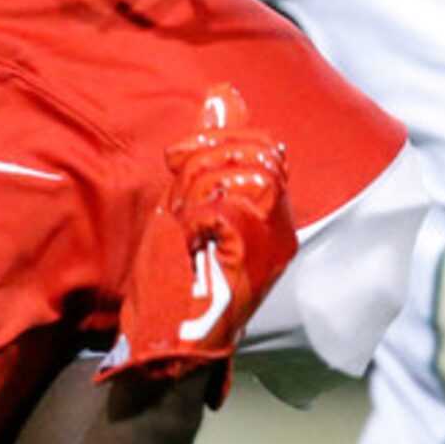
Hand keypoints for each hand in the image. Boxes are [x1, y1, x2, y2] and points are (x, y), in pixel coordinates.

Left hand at [102, 85, 300, 386]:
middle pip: (262, 154)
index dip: (221, 137)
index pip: (266, 149)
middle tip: (176, 174)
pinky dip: (193, 216)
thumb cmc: (173, 283)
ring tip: (181, 215)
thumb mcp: (187, 209)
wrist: (165, 347)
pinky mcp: (252, 261)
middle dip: (210, 151)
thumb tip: (222, 95)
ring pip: (248, 176)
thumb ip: (207, 157)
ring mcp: (269, 247)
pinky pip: (225, 209)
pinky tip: (184, 237)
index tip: (179, 156)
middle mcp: (279, 231)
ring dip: (200, 184)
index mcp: (269, 218)